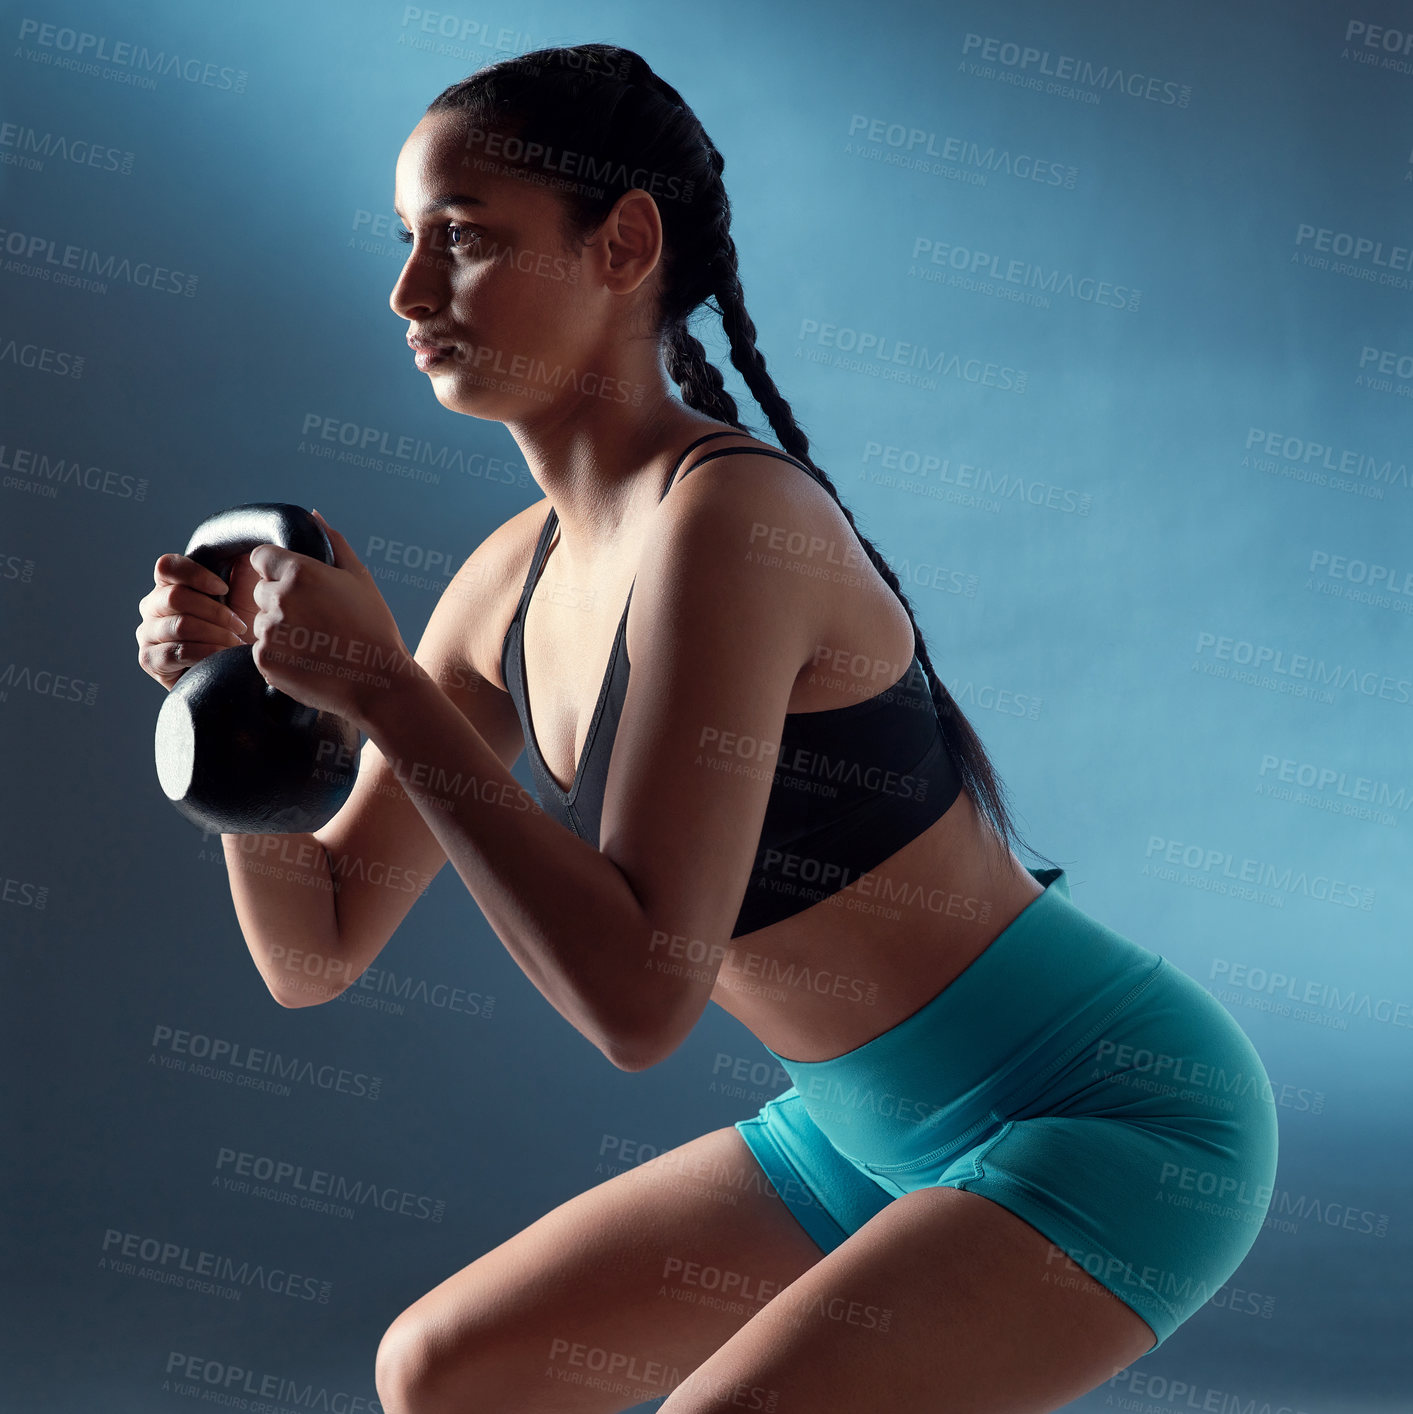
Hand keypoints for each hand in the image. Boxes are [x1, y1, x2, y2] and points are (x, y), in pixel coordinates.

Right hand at [136, 551, 254, 690]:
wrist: (239, 666)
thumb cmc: (242, 627)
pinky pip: (176, 651)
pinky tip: (222, 656)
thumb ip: (241, 566)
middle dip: (216, 612)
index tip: (224, 588)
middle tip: (240, 625)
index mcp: (169, 585)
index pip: (167, 566)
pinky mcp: (149, 660)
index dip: (196, 575)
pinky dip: (206, 652)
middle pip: (175, 597)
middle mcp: (152, 606)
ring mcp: (147, 633)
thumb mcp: (245, 592)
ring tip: (235, 643)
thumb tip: (251, 548)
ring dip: (216, 635)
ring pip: (180, 625)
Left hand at [248, 509, 421, 728]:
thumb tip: (313, 515)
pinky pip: (261, 650)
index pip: (261, 558)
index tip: (297, 587)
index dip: (278, 570)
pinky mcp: (264, 660)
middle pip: (260, 592)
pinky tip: (308, 660)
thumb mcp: (360, 579)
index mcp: (300, 572)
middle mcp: (279, 599)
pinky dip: (279, 656)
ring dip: (280, 630)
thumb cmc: (374, 628)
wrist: (378, 683)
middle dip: (280, 602)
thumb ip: (334, 543)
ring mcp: (269, 632)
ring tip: (315, 644)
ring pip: (262, 623)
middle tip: (315, 621)